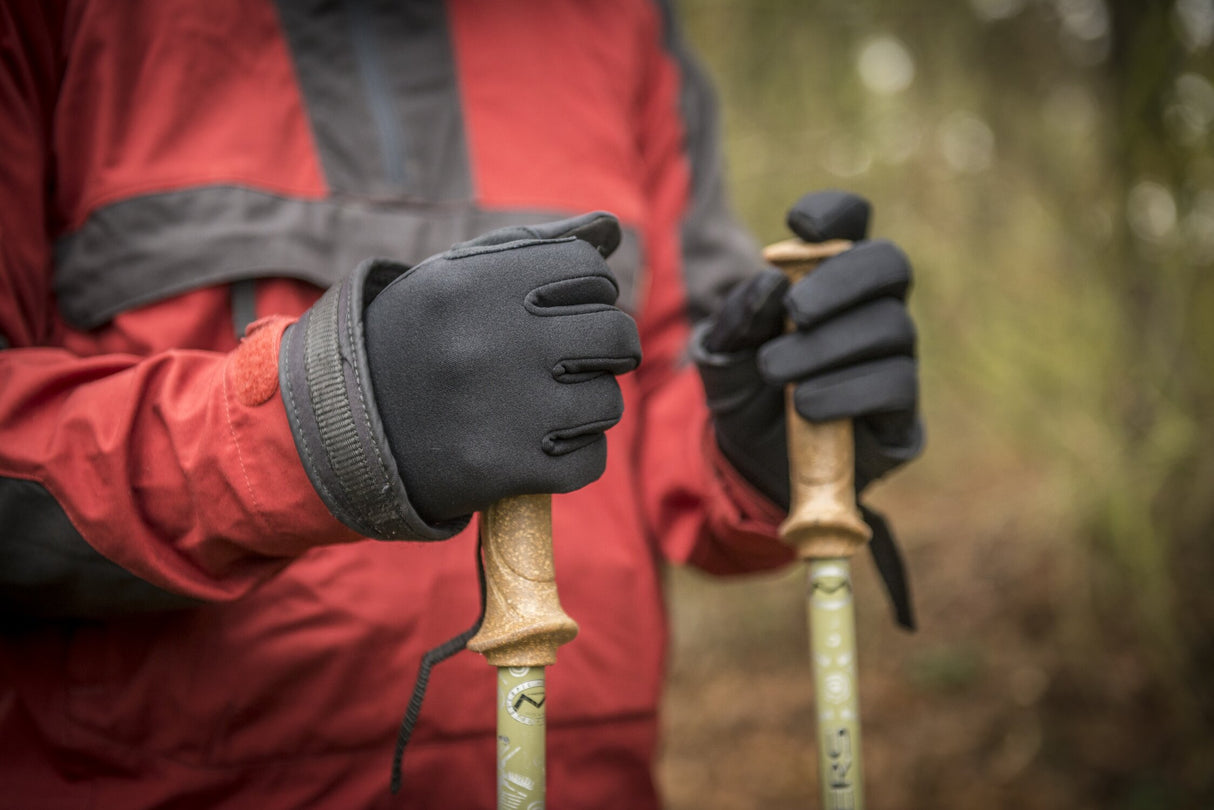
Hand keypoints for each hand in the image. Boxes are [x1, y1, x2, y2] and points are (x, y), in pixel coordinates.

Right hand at [279, 213, 641, 537]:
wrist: (342, 426)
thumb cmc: (417, 338)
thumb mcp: (455, 275)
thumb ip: (534, 245)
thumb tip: (612, 228)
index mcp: (477, 283)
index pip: (591, 271)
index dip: (589, 289)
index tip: (567, 307)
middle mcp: (492, 341)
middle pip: (615, 336)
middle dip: (604, 347)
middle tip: (573, 359)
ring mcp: (502, 410)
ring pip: (607, 401)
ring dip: (587, 404)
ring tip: (546, 402)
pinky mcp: (504, 470)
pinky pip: (590, 459)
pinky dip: (574, 454)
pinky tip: (538, 443)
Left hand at [692, 191, 922, 508]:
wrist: (750, 467)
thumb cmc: (742, 394)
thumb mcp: (722, 354)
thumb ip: (739, 317)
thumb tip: (772, 283)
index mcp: (828, 281)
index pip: (852, 224)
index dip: (836, 212)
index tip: (797, 224)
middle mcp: (871, 311)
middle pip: (890, 264)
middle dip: (843, 280)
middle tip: (796, 312)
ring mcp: (893, 360)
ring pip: (892, 328)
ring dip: (827, 346)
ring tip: (774, 371)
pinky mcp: (902, 414)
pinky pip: (897, 386)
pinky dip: (846, 390)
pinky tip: (806, 404)